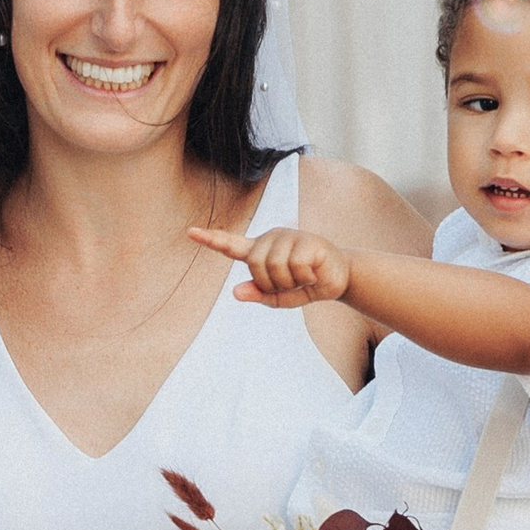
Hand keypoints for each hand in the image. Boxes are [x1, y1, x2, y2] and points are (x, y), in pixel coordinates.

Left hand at [191, 221, 355, 308]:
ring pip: (274, 267)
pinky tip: (314, 271)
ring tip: (303, 276)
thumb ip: (258, 295)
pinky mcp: (307, 240)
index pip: (231, 245)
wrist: (339, 278)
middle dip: (271, 283)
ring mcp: (289, 236)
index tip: (191, 232)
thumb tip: (235, 292)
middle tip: (290, 283)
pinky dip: (305, 278)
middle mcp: (271, 239)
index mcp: (260, 251)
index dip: (211, 240)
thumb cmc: (305, 284)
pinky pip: (295, 266)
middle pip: (254, 264)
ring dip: (290, 281)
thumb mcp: (279, 297)